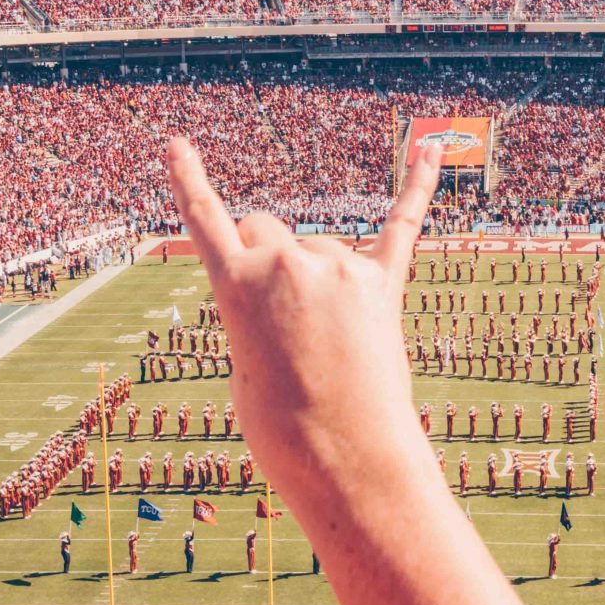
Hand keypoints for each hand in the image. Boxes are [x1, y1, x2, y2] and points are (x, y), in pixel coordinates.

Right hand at [166, 138, 441, 501]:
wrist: (347, 461)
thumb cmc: (283, 427)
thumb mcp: (245, 362)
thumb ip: (261, 309)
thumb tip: (298, 291)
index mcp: (237, 283)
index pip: (204, 219)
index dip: (186, 180)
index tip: (175, 143)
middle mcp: (288, 263)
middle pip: (266, 230)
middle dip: (264, 259)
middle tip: (277, 321)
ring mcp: (341, 269)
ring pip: (317, 248)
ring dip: (315, 280)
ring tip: (327, 346)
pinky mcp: (385, 285)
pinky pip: (402, 224)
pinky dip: (417, 185)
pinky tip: (430, 149)